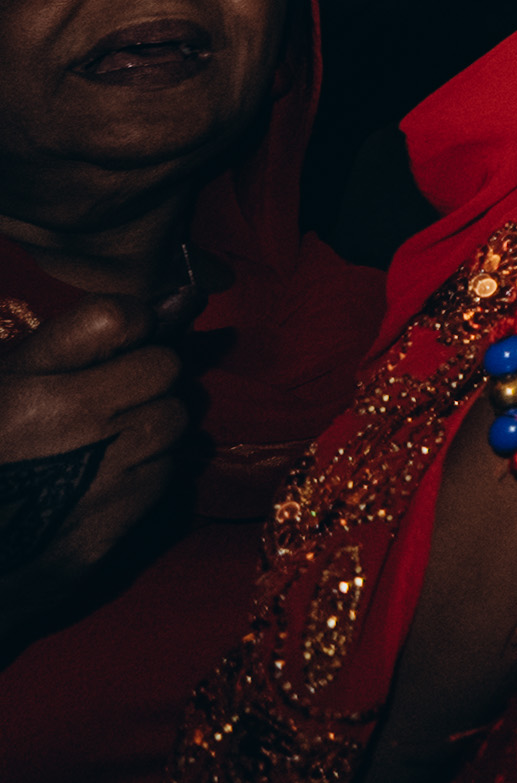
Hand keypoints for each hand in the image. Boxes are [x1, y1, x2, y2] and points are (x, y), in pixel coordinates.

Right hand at [0, 294, 187, 615]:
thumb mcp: (5, 385)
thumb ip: (85, 337)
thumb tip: (186, 297)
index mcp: (24, 390)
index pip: (122, 318)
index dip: (127, 329)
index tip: (115, 347)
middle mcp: (69, 428)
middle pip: (164, 368)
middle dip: (146, 378)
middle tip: (103, 402)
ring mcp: (98, 480)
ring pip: (175, 420)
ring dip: (152, 425)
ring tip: (100, 446)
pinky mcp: (113, 531)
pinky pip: (168, 475)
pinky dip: (149, 472)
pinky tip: (104, 483)